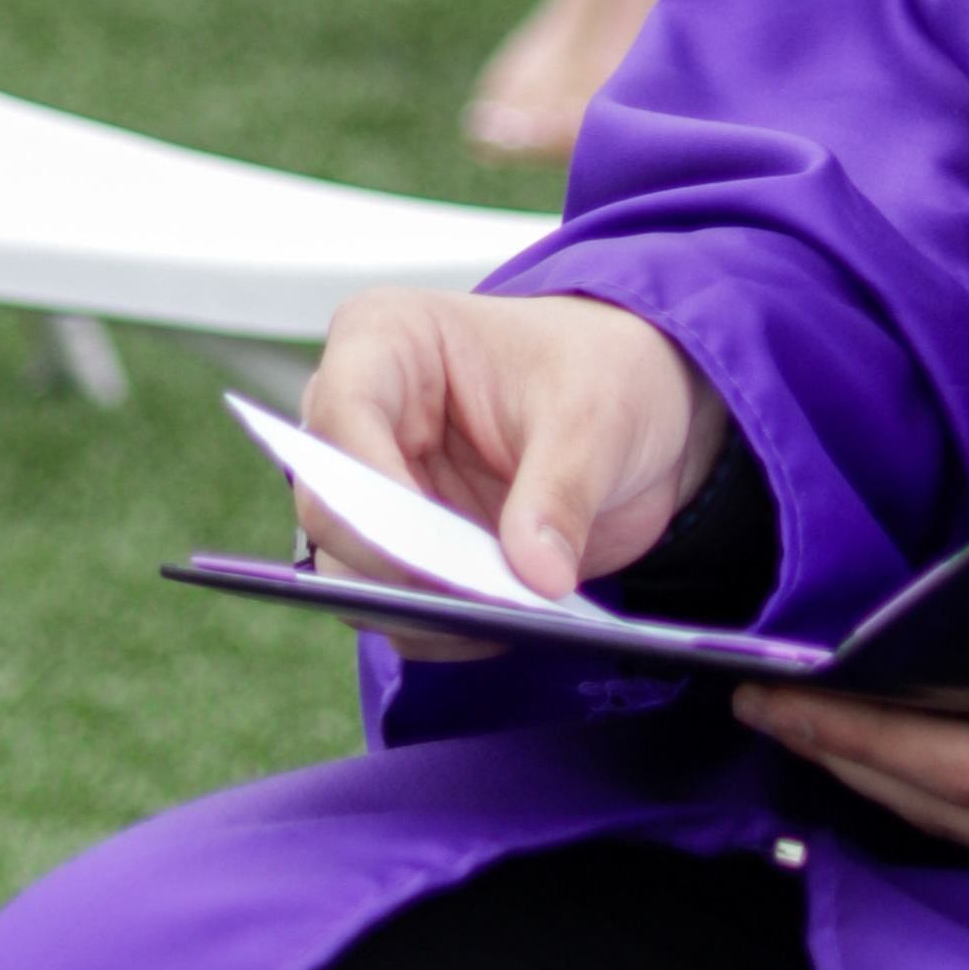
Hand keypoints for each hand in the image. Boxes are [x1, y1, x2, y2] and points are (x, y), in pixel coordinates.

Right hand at [301, 287, 718, 628]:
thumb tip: (536, 578)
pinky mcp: (405, 550)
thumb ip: (561, 492)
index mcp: (385, 340)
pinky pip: (394, 609)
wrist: (637, 408)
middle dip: (399, 564)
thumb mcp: (598, 419)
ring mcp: (377, 489)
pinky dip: (443, 628)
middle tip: (480, 597)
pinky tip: (509, 623)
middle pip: (331, 509)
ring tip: (508, 617)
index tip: (434, 548)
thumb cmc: (605, 372)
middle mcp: (360, 418)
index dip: (372, 487)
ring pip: (350, 572)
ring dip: (421, 607)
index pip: (342, 413)